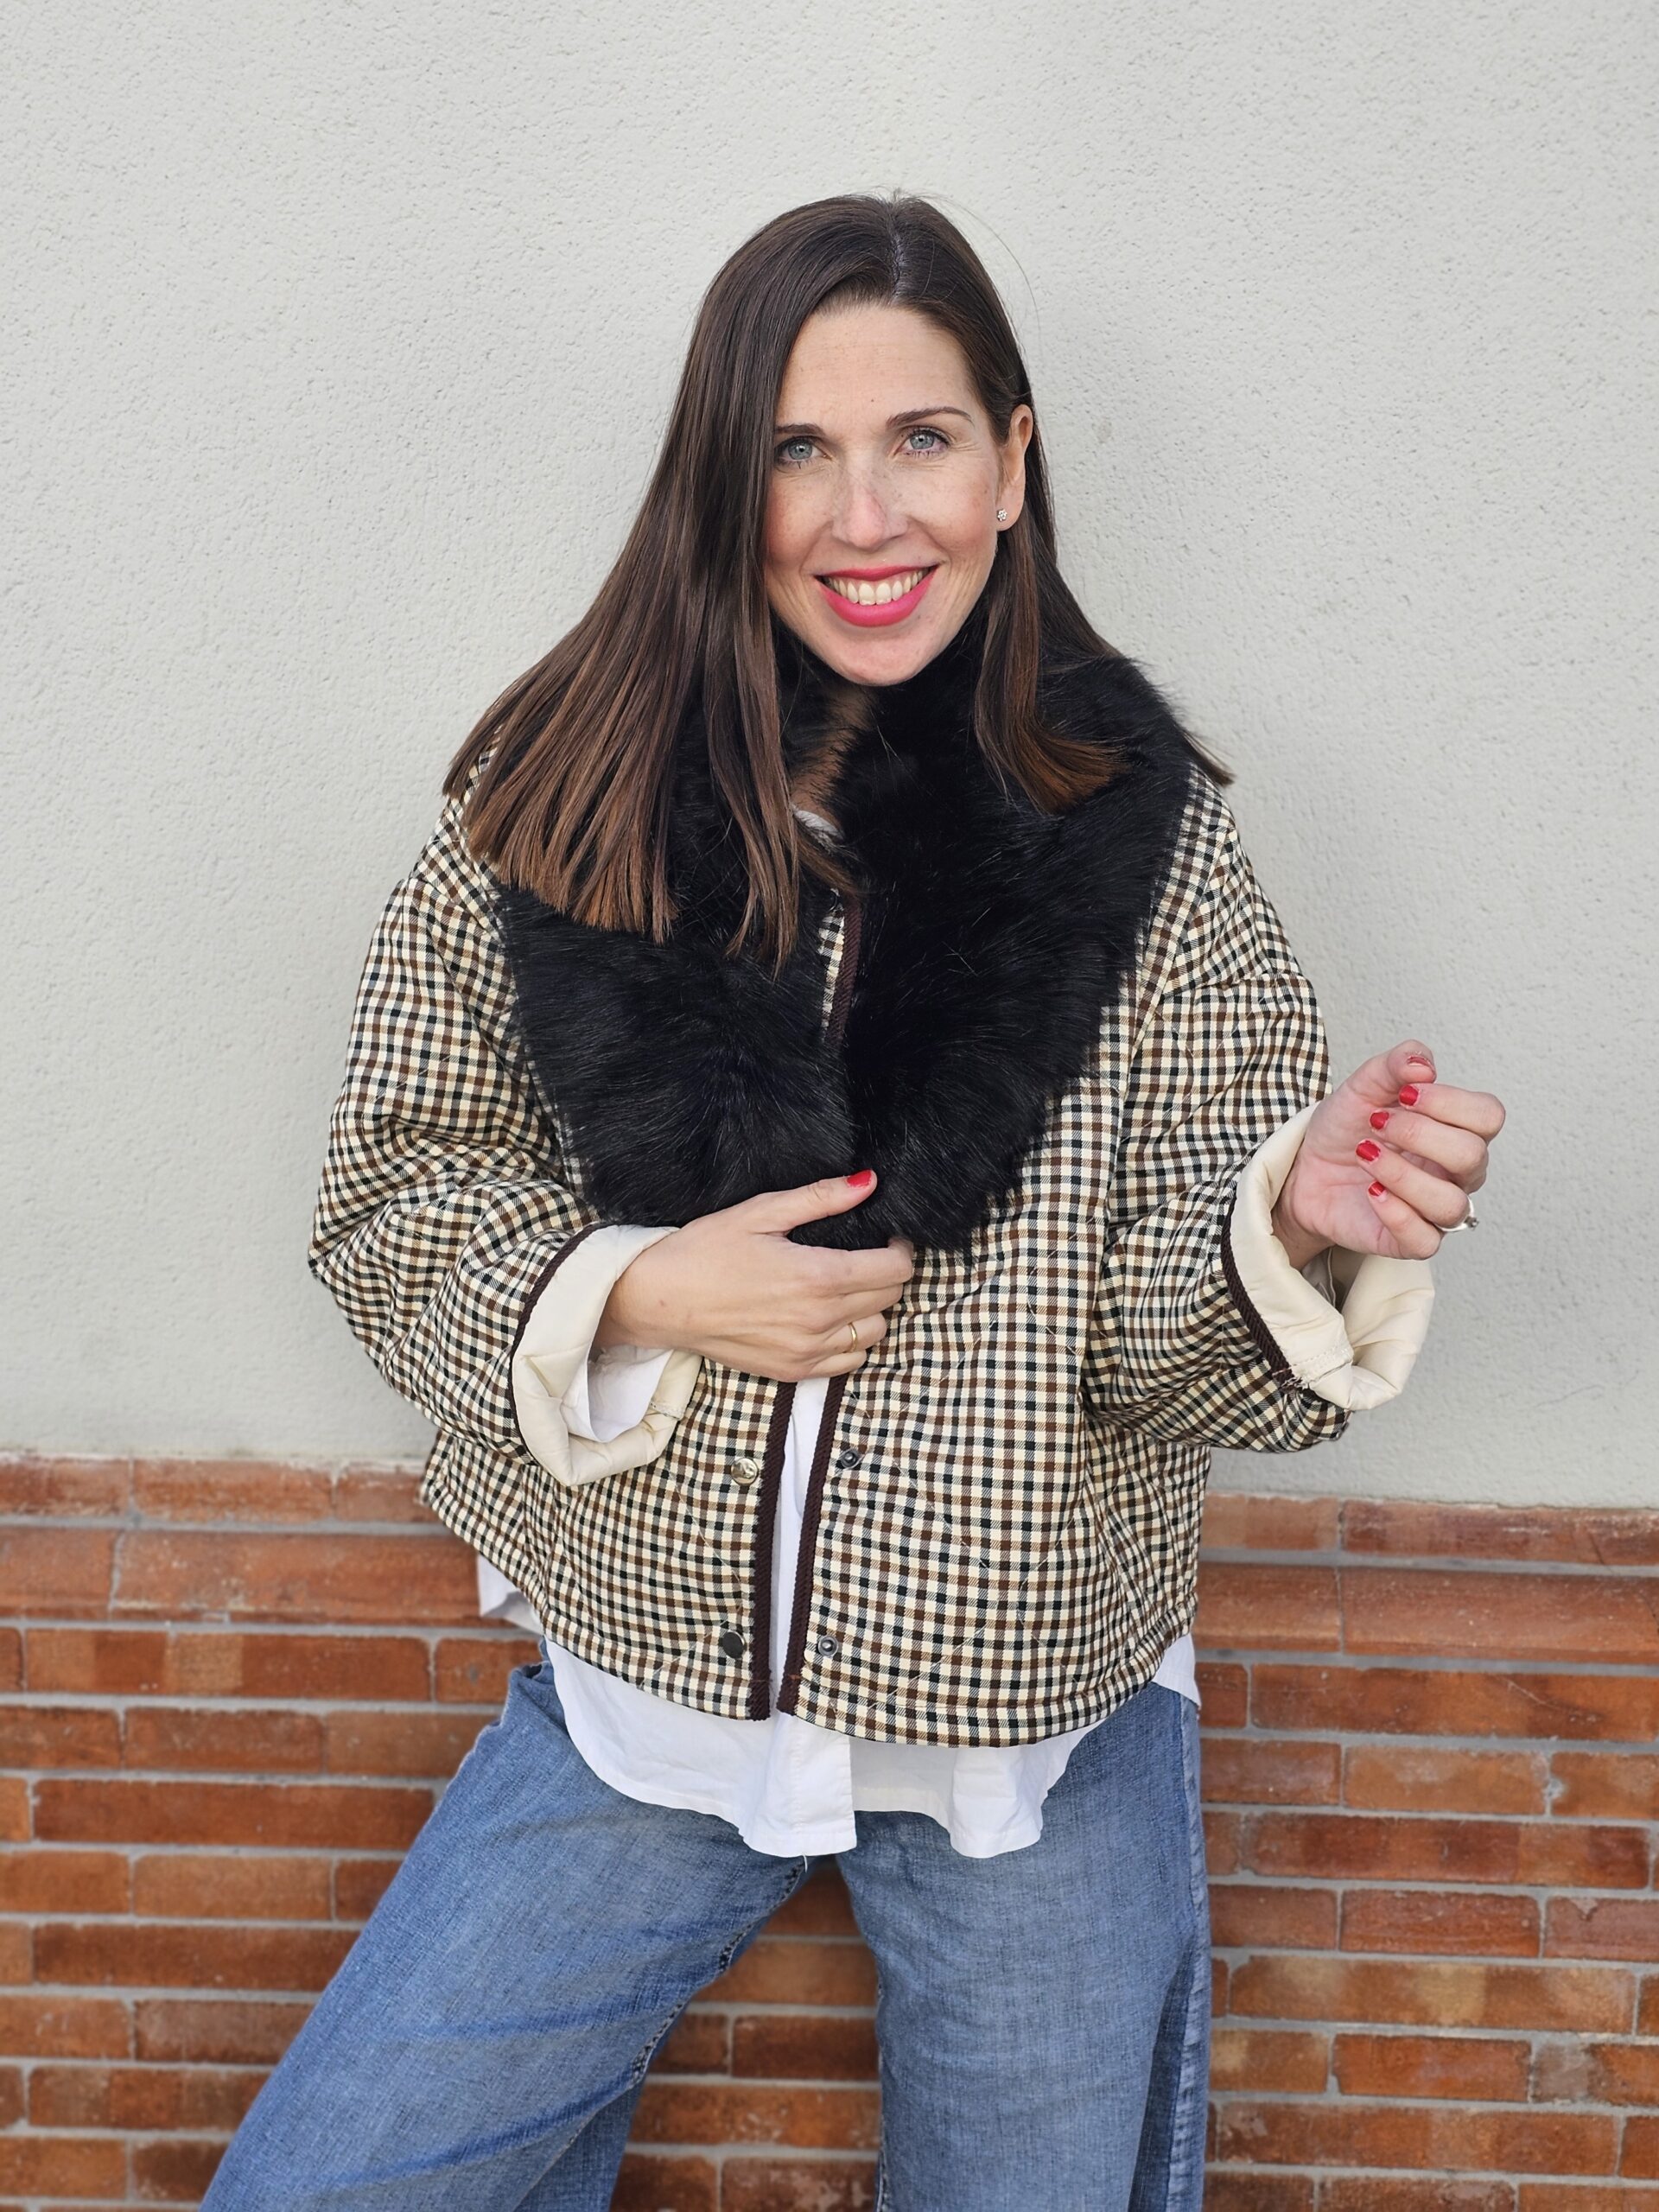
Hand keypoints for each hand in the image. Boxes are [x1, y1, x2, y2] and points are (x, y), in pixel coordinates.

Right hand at [595, 1171, 916, 1381]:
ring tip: (847, 1288)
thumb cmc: (705, 1250)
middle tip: (866, 1257)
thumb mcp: (762, 1212)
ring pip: (875, 1333)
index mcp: (818, 1276)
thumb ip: (821, 1198)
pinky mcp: (792, 1371)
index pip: (895, 1270)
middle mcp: (820, 1319)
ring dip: (872, 1309)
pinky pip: (849, 1363)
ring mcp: (807, 1351)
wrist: (660, 1300)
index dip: (900, 1250)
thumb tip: (869, 1182)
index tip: (887, 1238)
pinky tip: (829, 1319)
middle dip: (887, 1274)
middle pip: (890, 1299)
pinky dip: (852, 1341)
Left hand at [1271, 1039, 1505, 1264]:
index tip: (1405, 1093)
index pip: (1488, 1115)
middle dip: (1419, 1133)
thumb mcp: (1363, 1085)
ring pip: (1451, 1204)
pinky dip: (1396, 1214)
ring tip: (1366, 1155)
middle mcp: (1455, 1172)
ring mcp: (1435, 1208)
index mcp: (1456, 1130)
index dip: (1449, 1101)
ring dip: (1402, 1174)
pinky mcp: (1410, 1240)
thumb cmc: (1346, 1130)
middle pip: (1472, 1156)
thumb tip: (1423, 1065)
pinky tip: (1371, 1192)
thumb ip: (1396, 1064)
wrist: (1306, 1169)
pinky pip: (1426, 1240)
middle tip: (1376, 1123)